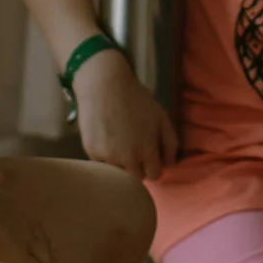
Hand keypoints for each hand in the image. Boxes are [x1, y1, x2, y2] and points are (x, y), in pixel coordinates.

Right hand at [74, 51, 178, 180]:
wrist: (104, 85)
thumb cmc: (136, 99)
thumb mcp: (161, 117)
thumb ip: (171, 143)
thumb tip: (170, 164)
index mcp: (147, 150)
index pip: (154, 175)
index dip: (153, 166)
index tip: (149, 157)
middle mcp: (127, 157)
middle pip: (136, 177)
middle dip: (137, 167)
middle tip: (133, 148)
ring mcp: (108, 156)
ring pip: (118, 171)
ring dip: (120, 162)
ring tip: (119, 140)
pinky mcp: (91, 152)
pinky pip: (101, 163)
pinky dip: (104, 155)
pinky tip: (106, 136)